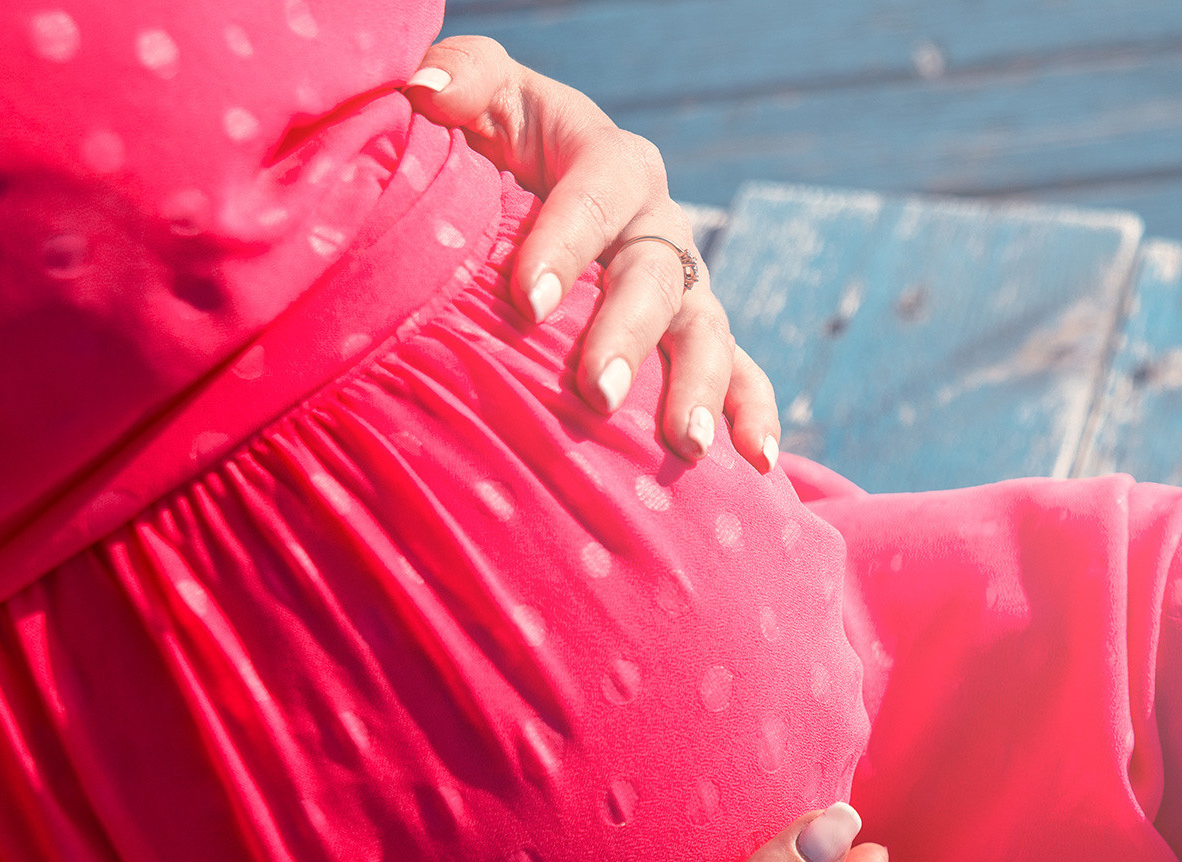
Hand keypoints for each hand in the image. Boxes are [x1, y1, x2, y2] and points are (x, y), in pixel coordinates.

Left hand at [402, 36, 782, 470]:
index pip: (598, 193)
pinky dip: (753, 414)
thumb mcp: (482, 102)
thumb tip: (425, 88)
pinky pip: (739, 375)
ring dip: (699, 388)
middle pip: (656, 275)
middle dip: (629, 334)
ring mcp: (681, 288)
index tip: (527, 300)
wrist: (524, 198)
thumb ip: (462, 78)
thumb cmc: (495, 148)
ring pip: (705, 333)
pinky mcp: (693, 340)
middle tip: (596, 391)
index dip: (567, 243)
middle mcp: (656, 225)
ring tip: (683, 444)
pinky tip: (756, 462)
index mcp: (609, 162)